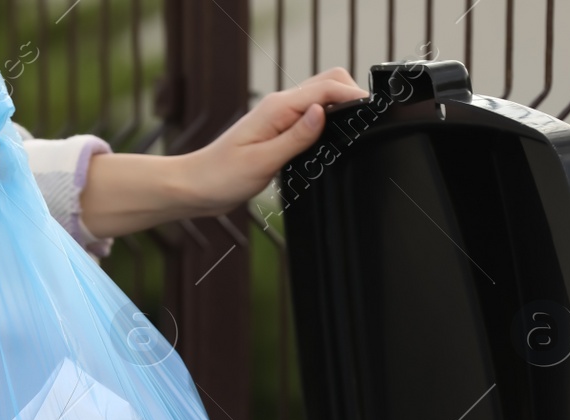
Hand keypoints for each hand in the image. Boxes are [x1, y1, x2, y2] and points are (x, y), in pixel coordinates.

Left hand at [79, 69, 369, 237]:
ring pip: (321, 97)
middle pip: (327, 83)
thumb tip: (322, 113)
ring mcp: (279, 116)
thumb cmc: (221, 177)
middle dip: (352, 94)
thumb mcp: (263, 161)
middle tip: (369, 123)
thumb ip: (296, 137)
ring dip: (341, 106)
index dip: (354, 96)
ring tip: (357, 129)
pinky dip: (329, 119)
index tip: (374, 113)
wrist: (195, 186)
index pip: (326, 88)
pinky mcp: (278, 130)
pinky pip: (311, 115)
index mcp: (277, 108)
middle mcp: (279, 106)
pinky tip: (333, 138)